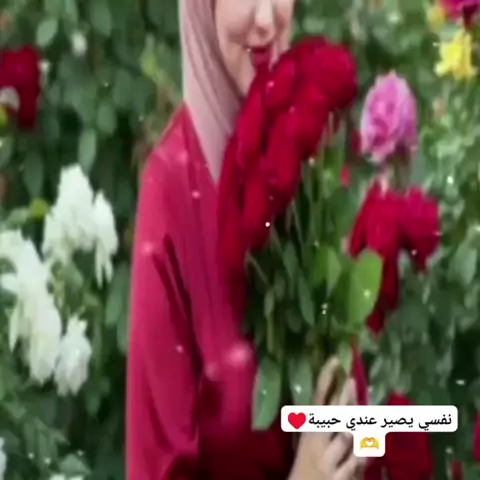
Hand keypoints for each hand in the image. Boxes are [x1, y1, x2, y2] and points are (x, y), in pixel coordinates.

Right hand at [288, 357, 361, 479]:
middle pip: (332, 414)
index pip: (318, 398)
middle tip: (351, 380)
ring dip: (357, 427)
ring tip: (368, 415)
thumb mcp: (311, 439)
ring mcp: (327, 460)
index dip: (326, 378)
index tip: (335, 360)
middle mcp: (316, 441)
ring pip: (345, 437)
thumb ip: (326, 422)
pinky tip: (370, 448)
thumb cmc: (307, 463)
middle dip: (343, 398)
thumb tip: (346, 400)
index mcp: (309, 429)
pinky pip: (355, 462)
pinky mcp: (337, 477)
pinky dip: (362, 455)